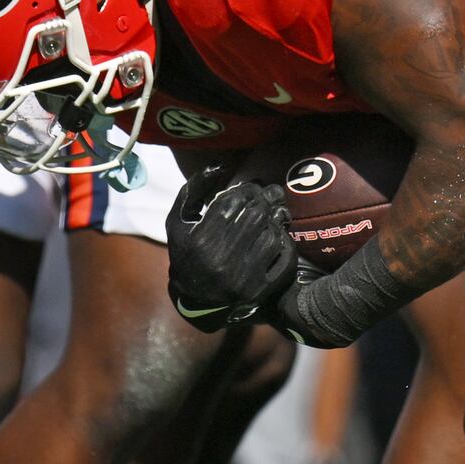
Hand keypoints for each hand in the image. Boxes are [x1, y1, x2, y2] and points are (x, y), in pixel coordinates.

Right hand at [165, 166, 296, 331]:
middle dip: (267, 198)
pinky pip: (284, 259)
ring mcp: (243, 277)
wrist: (195, 299)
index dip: (247, 189)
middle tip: (272, 193)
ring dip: (277, 219)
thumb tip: (220, 164)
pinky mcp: (260, 290)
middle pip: (256, 215)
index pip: (233, 202)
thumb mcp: (179, 220)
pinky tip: (280, 235)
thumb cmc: (186, 252)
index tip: (251, 187)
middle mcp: (222, 260)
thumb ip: (194, 189)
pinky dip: (286, 243)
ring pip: (272, 235)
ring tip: (276, 212)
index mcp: (201, 240)